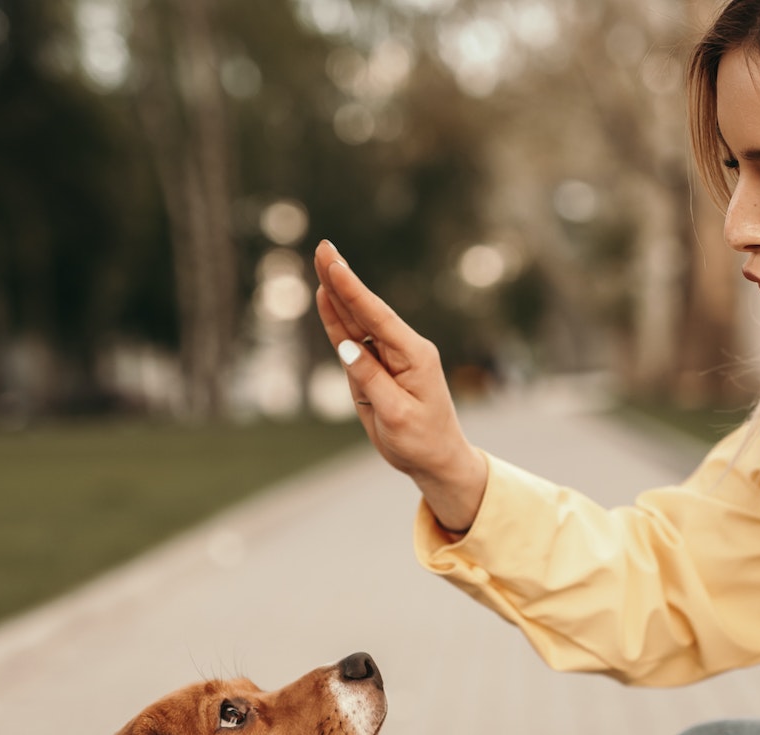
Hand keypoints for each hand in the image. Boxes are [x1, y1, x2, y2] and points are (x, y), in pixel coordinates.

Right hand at [312, 240, 488, 531]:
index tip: (334, 264)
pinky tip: (327, 298)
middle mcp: (404, 350)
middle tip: (324, 248)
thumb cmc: (421, 442)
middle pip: (366, 310)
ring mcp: (391, 357)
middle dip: (343, 280)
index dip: (353, 290)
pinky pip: (354, 340)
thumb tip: (346, 347)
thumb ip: (371, 381)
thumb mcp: (396, 416)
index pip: (378, 317)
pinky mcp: (379, 367)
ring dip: (338, 294)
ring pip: (357, 322)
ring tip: (323, 263)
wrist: (436, 460)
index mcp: (415, 356)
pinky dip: (338, 320)